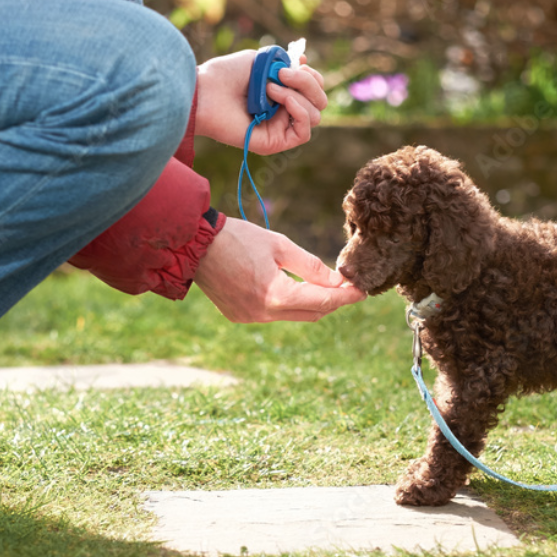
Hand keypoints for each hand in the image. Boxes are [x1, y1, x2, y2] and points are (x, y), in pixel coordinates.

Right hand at [194, 219, 365, 322]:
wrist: (195, 246)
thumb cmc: (238, 238)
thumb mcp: (280, 245)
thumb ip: (311, 266)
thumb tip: (338, 281)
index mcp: (276, 295)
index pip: (323, 302)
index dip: (345, 296)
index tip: (362, 291)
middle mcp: (264, 314)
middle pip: (312, 314)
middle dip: (331, 301)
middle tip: (346, 287)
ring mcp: (250, 318)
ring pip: (293, 316)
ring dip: (309, 303)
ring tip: (322, 285)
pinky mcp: (239, 316)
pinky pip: (273, 315)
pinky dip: (287, 304)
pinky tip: (290, 287)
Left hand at [195, 50, 326, 155]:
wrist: (205, 93)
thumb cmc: (227, 75)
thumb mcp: (262, 60)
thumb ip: (286, 63)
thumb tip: (306, 64)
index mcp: (282, 93)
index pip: (314, 89)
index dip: (311, 76)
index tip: (296, 63)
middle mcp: (284, 112)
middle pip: (319, 102)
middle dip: (307, 83)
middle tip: (282, 73)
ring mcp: (280, 128)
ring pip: (314, 115)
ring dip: (297, 95)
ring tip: (269, 88)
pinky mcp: (274, 142)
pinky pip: (304, 133)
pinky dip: (299, 112)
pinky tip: (281, 100)